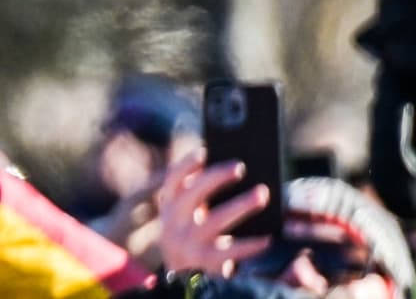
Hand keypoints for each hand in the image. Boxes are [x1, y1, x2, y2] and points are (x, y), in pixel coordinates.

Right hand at [153, 150, 271, 276]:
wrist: (184, 285)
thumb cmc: (194, 244)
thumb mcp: (188, 221)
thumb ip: (200, 200)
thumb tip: (231, 174)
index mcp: (168, 210)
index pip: (172, 181)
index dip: (186, 164)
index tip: (205, 151)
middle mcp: (173, 225)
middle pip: (193, 194)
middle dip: (216, 177)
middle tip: (241, 166)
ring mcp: (188, 244)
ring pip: (215, 219)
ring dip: (240, 204)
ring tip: (262, 193)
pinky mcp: (205, 264)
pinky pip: (231, 250)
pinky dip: (251, 244)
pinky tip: (268, 238)